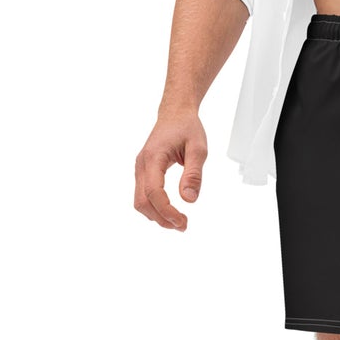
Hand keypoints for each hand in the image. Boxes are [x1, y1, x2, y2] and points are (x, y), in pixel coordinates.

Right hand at [134, 110, 207, 229]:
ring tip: (178, 222)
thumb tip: (189, 199)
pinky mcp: (143, 172)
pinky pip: (143, 195)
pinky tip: (169, 212)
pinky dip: (154, 208)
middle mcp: (142, 165)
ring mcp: (140, 169)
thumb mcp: (198, 149)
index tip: (183, 221)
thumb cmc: (187, 128)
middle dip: (161, 218)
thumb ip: (194, 174)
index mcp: (154, 157)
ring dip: (157, 216)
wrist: (175, 114)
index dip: (166, 211)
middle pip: (142, 201)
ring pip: (140, 201)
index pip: (154, 192)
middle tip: (183, 226)